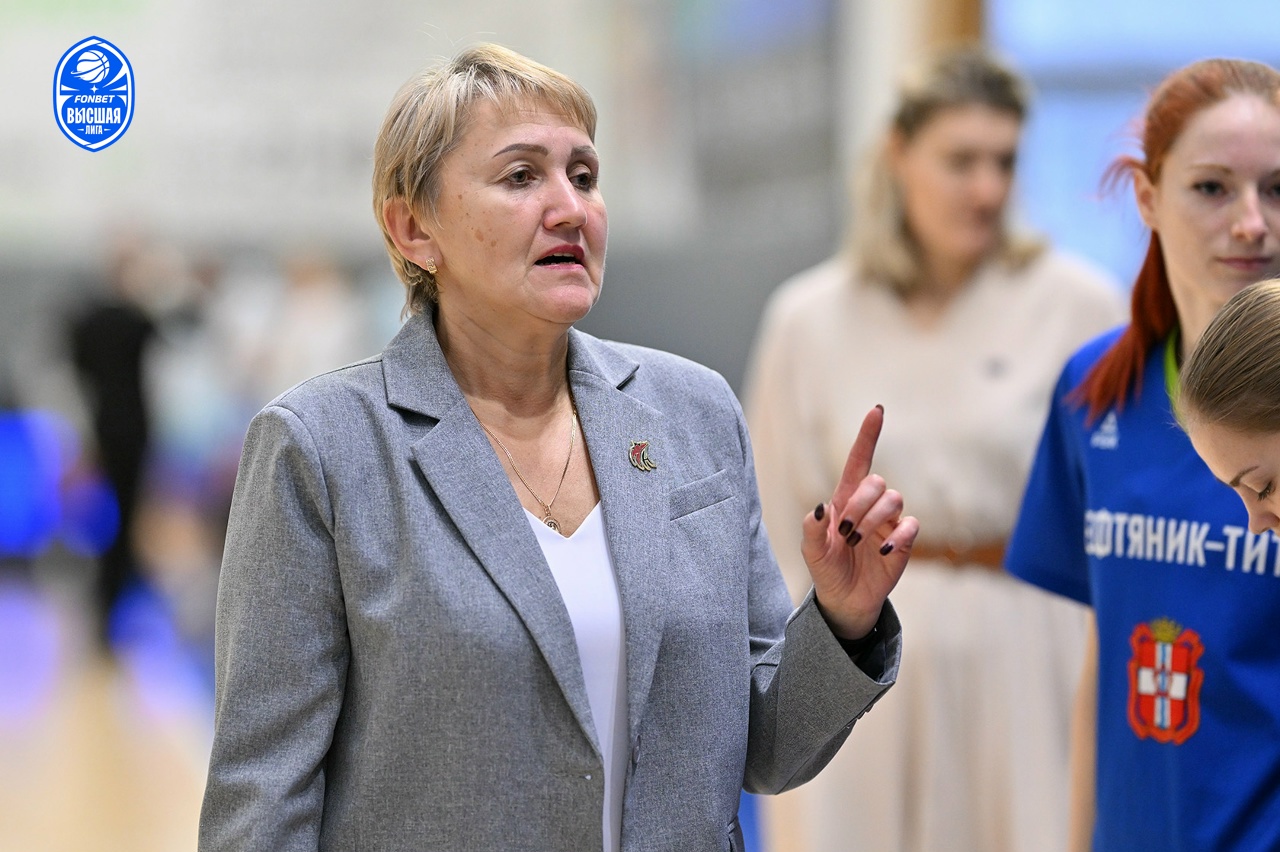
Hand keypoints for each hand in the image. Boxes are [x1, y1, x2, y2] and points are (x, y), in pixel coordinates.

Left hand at [801, 405, 917, 638]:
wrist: (844, 600)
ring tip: (857, 542)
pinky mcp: (904, 542)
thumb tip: (820, 506)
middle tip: (845, 530)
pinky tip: (884, 549)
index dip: (868, 436)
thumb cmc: (827, 569)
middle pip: (876, 482)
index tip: (877, 410)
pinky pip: (912, 525)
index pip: (859, 461)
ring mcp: (889, 523)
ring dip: (873, 519)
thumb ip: (812, 528)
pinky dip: (899, 534)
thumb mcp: (811, 550)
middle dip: (860, 503)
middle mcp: (870, 507)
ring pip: (894, 499)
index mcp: (845, 500)